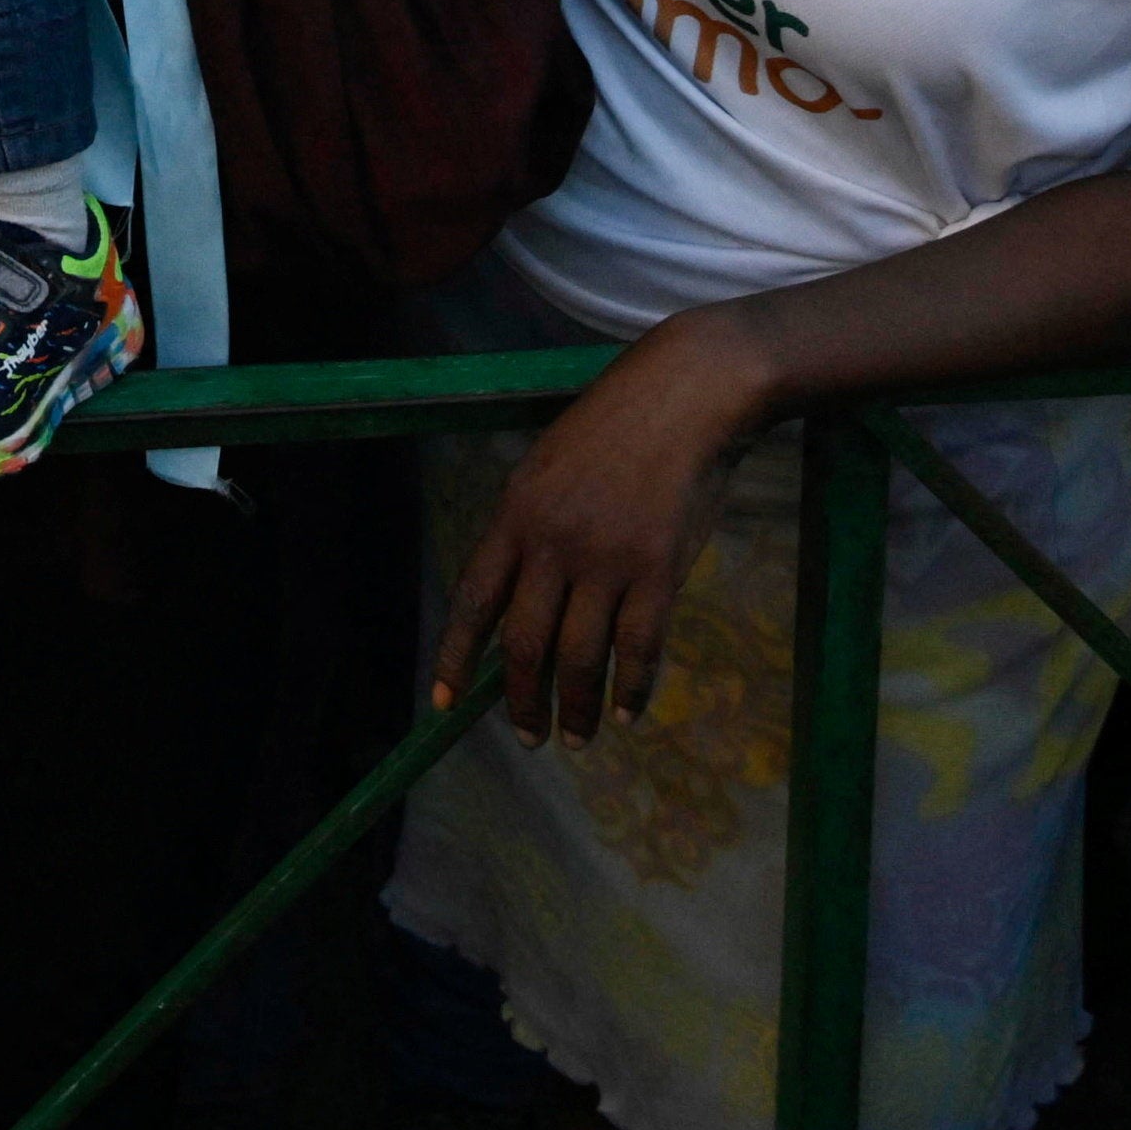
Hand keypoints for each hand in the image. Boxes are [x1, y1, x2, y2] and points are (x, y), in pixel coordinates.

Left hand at [432, 317, 769, 742]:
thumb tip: (523, 601)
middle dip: (521, 700)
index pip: (473, 599)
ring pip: (580, 657)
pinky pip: (639, 648)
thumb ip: (532, 529)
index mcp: (516, 512)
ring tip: (577, 737)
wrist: (686, 393)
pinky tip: (629, 713)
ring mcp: (606, 558)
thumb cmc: (618, 426)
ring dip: (576, 708)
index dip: (455, 657)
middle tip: (527, 736)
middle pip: (524, 641)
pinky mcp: (658, 569)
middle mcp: (552, 541)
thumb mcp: (549, 465)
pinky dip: (633, 690)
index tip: (444, 704)